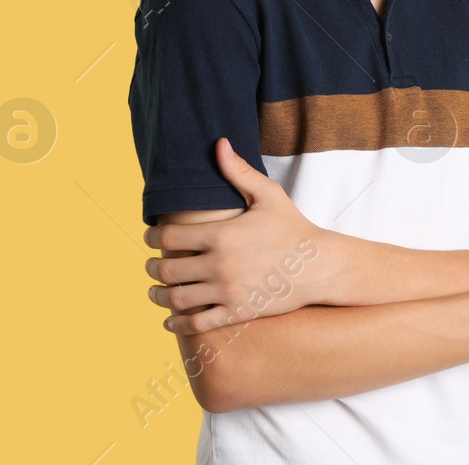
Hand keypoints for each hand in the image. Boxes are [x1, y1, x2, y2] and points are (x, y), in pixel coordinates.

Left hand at [143, 137, 332, 334]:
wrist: (319, 265)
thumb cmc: (293, 227)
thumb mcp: (268, 195)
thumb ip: (238, 171)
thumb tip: (219, 143)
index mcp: (221, 235)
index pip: (170, 238)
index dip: (152, 238)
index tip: (149, 239)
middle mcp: (219, 265)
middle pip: (167, 269)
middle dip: (152, 267)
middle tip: (150, 265)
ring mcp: (227, 291)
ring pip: (176, 298)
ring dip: (158, 295)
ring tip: (154, 291)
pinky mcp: (236, 312)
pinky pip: (197, 324)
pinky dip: (177, 324)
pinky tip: (170, 320)